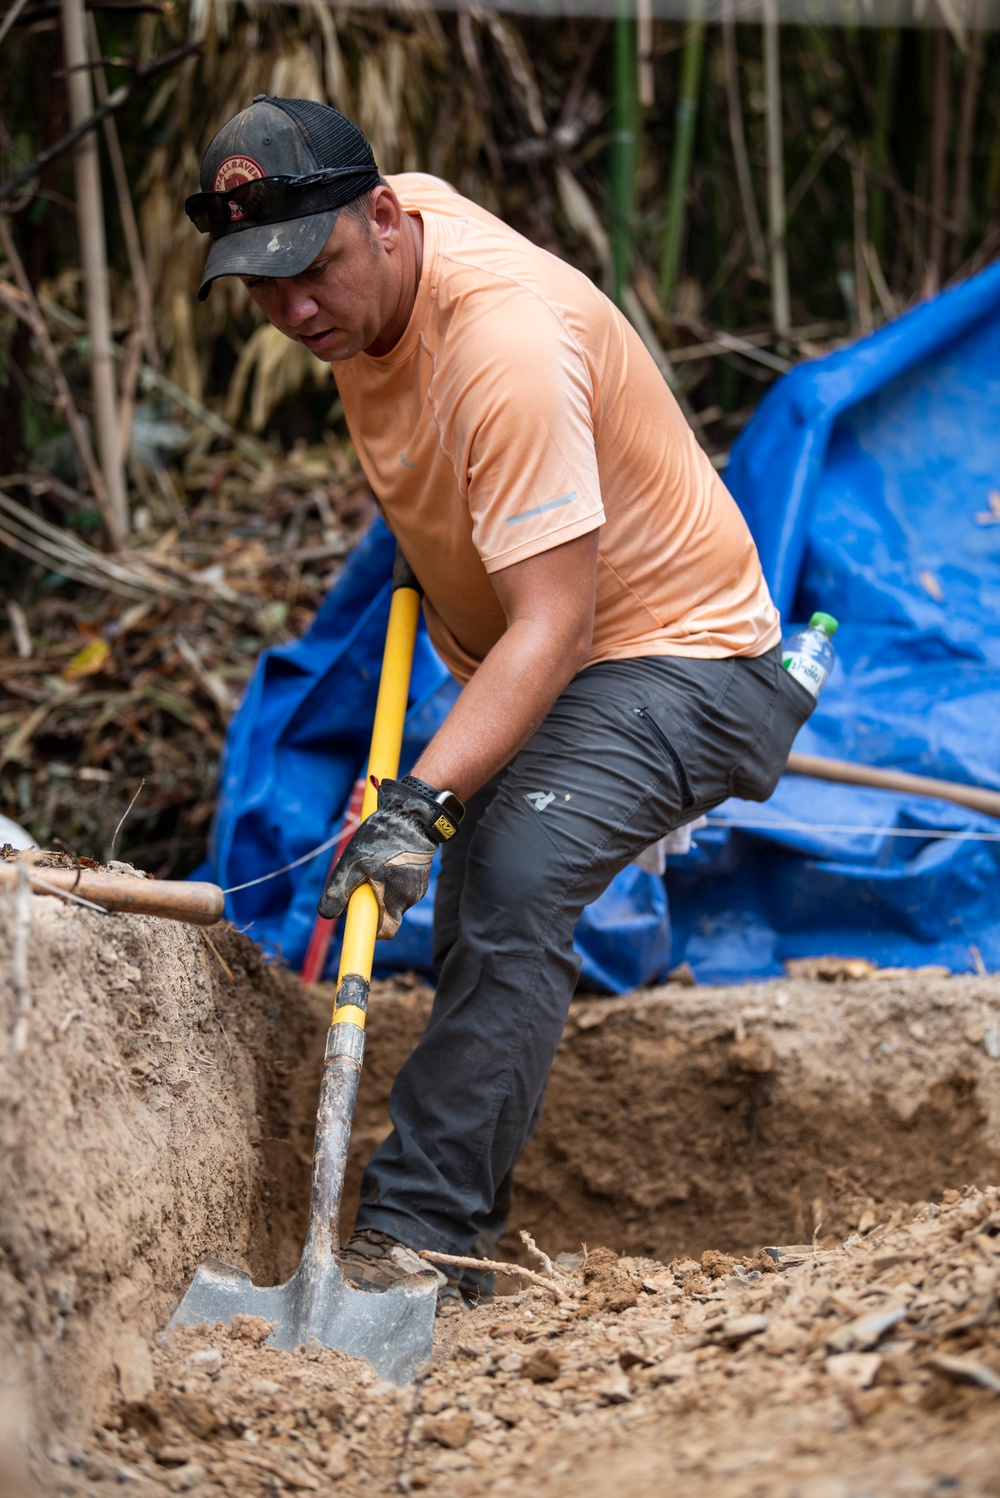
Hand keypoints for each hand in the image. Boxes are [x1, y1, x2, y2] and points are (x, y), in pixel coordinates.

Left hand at [318, 776, 462, 938]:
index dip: (371, 928)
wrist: (412, 815)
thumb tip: (326, 914)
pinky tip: (388, 856)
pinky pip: (404, 884)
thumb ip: (338, 891)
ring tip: (376, 860)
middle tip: (362, 878)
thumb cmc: (381, 839)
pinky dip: (394, 876)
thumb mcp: (352, 863)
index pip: (385, 931)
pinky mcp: (423, 874)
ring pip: (395, 897)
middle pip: (388, 913)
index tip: (360, 915)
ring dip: (383, 886)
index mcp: (393, 900)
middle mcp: (410, 898)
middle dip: (373, 901)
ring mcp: (419, 886)